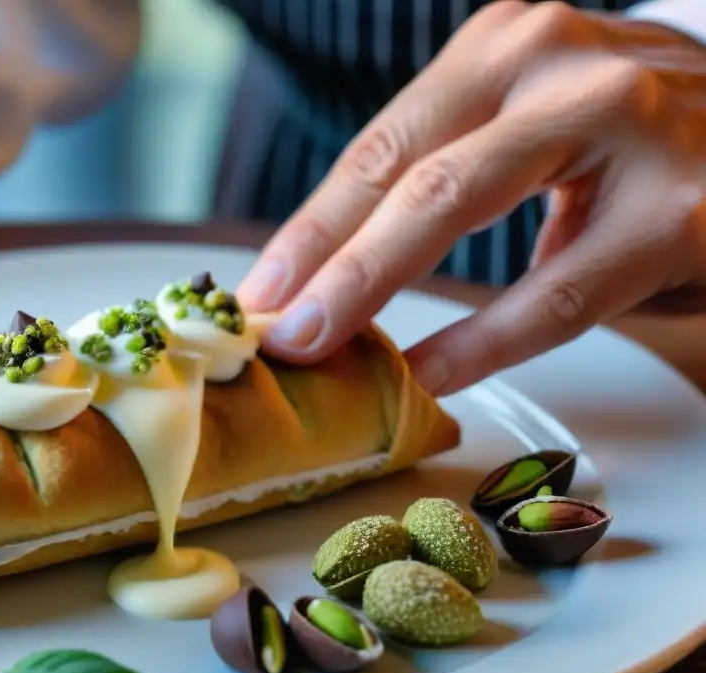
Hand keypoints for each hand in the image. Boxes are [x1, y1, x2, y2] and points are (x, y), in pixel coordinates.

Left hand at [236, 1, 705, 395]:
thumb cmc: (632, 147)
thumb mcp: (534, 130)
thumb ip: (447, 176)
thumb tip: (330, 274)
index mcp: (505, 51)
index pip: (380, 147)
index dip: (309, 229)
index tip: (257, 294)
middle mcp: (557, 65)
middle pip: (406, 172)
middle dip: (324, 261)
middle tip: (272, 331)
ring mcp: (628, 124)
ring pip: (461, 206)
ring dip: (372, 284)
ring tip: (320, 348)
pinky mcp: (682, 210)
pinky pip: (558, 291)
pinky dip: (484, 340)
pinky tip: (431, 374)